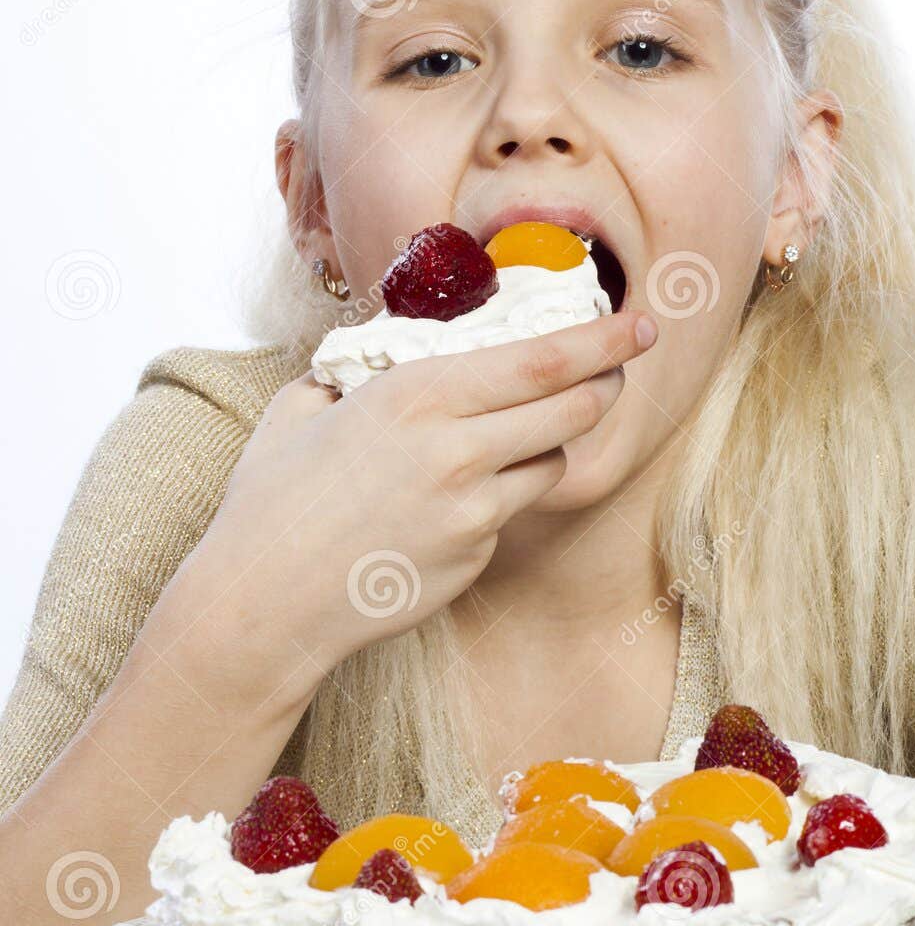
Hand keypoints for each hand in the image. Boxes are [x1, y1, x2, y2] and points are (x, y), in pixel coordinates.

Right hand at [190, 311, 655, 699]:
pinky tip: (447, 502)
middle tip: (616, 368)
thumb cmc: (271, 502)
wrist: (264, 602)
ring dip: (551, 442)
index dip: (603, 339)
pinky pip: (508, 513)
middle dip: (606, 382)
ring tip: (518, 433)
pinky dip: (497, 497)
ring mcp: (473, 512)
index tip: (639, 323)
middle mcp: (459, 450)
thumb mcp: (305, 407)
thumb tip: (389, 349)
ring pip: (552, 464)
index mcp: (420, 396)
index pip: (543, 360)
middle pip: (572, 408)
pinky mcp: (474, 558)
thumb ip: (360, 372)